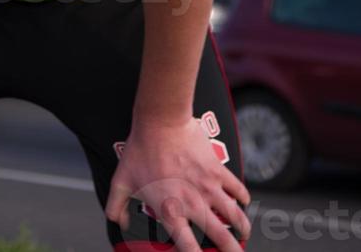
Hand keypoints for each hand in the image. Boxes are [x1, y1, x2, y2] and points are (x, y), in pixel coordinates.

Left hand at [105, 115, 251, 251]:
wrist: (161, 122)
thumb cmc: (141, 150)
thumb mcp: (121, 181)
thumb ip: (116, 207)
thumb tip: (119, 222)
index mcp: (170, 211)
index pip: (188, 248)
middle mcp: (194, 204)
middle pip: (222, 238)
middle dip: (232, 251)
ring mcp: (209, 187)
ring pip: (235, 215)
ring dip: (242, 228)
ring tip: (243, 234)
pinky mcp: (217, 169)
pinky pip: (237, 188)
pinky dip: (243, 197)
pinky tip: (244, 202)